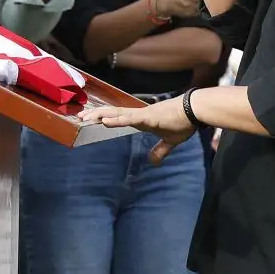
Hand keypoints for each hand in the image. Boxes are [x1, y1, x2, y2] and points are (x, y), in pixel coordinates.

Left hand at [77, 97, 196, 164]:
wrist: (194, 111)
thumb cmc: (183, 122)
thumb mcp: (170, 141)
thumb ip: (160, 151)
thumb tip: (153, 162)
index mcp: (142, 120)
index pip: (119, 118)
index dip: (105, 118)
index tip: (91, 119)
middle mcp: (139, 115)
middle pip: (113, 114)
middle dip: (96, 115)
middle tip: (79, 116)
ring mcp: (142, 115)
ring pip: (117, 114)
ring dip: (101, 116)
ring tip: (86, 117)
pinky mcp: (148, 117)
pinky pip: (129, 118)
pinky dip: (117, 120)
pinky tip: (105, 121)